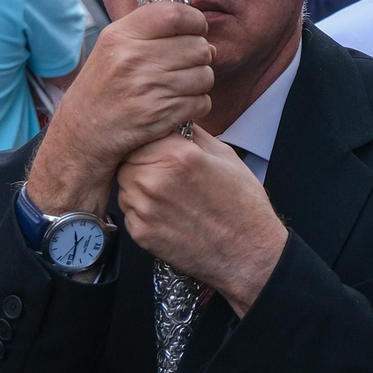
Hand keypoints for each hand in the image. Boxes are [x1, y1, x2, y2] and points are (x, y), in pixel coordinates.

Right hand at [27, 3, 213, 217]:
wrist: (82, 136)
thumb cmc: (102, 90)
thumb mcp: (112, 49)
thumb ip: (152, 34)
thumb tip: (204, 34)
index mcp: (120, 36)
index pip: (174, 14)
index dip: (195, 21)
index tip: (195, 30)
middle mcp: (132, 58)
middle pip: (198, 47)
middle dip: (200, 57)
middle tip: (186, 66)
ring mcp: (146, 87)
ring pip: (204, 75)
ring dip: (200, 83)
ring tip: (180, 87)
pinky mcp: (159, 114)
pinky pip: (201, 102)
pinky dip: (196, 105)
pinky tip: (178, 106)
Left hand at [116, 127, 286, 316]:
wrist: (247, 252)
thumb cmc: (242, 203)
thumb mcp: (226, 156)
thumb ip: (193, 135)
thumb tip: (175, 119)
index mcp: (177, 155)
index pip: (143, 133)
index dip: (153, 139)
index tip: (164, 145)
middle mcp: (153, 180)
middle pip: (127, 158)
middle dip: (142, 160)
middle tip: (167, 171)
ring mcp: (143, 209)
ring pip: (124, 184)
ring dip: (139, 184)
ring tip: (170, 194)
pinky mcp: (139, 233)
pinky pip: (128, 211)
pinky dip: (142, 209)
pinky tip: (169, 213)